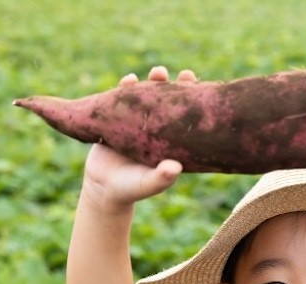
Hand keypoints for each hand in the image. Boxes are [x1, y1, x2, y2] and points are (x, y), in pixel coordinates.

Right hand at [81, 66, 196, 209]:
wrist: (103, 188)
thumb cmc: (131, 188)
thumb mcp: (147, 184)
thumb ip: (161, 178)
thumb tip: (176, 168)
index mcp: (170, 140)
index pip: (185, 117)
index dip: (195, 103)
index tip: (203, 91)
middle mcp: (155, 127)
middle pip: (168, 101)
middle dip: (177, 86)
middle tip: (184, 75)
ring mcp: (135, 121)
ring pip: (145, 96)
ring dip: (151, 82)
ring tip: (158, 72)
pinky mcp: (115, 119)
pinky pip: (119, 100)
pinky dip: (124, 89)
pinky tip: (129, 80)